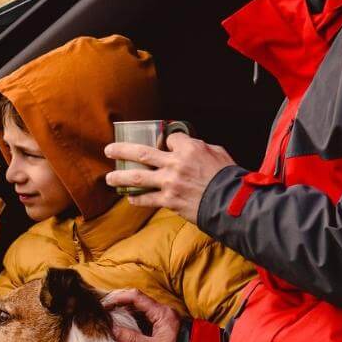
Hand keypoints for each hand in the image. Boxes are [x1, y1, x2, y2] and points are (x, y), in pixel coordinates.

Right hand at [102, 288, 180, 341]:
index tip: (105, 306)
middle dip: (119, 304)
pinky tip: (126, 327)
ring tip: (112, 320)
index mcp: (160, 313)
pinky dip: (133, 319)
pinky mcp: (165, 324)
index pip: (135, 296)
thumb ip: (131, 340)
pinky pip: (146, 317)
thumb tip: (112, 330)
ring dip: (125, 312)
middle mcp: (163, 311)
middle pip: (136, 300)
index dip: (117, 298)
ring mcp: (164, 317)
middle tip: (105, 312)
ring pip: (140, 308)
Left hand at [103, 132, 236, 223]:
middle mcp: (175, 163)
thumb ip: (199, 148)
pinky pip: (147, 199)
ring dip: (120, 177)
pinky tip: (129, 197)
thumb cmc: (229, 177)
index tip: (164, 142)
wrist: (233, 203)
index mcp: (189, 148)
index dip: (166, 139)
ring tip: (109, 178)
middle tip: (109, 150)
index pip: (170, 138)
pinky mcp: (169, 200)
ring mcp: (169, 183)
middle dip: (122, 150)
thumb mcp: (218, 153)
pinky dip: (137, 198)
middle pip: (142, 153)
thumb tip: (189, 146)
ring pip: (138, 177)